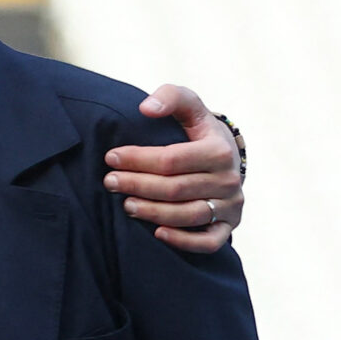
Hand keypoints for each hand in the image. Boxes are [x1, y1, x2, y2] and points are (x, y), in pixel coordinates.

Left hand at [105, 85, 241, 252]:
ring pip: (188, 215)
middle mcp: (229, 179)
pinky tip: (156, 233)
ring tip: (125, 205)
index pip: (172, 159)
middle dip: (138, 185)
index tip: (111, 158)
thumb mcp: (190, 108)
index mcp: (219, 150)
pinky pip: (209, 242)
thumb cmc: (198, 132)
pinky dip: (183, 241)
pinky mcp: (229, 225)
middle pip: (176, 188)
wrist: (226, 157)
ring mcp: (230, 205)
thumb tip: (146, 108)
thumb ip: (171, 98)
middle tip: (110, 182)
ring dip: (152, 212)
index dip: (138, 159)